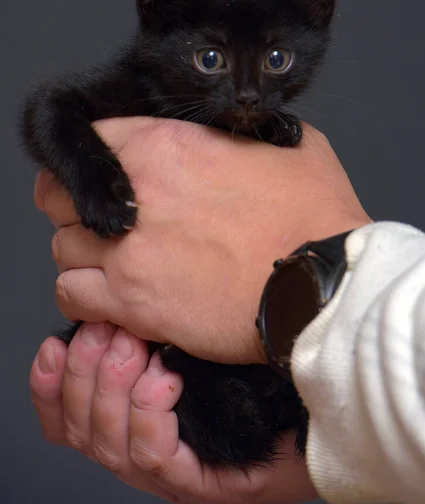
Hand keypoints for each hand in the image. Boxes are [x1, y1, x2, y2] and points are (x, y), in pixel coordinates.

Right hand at [30, 323, 317, 503]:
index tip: (55, 343)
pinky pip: (151, 454)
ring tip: (134, 348)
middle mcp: (141, 451)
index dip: (48, 385)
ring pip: (107, 443)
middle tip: (107, 332)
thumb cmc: (253, 380)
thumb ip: (149, 331)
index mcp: (131, 421)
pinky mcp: (200, 485)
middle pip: (78, 429)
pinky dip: (148, 412)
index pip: (64, 418)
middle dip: (82, 374)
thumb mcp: (191, 344)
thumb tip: (114, 301)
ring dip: (113, 387)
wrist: (314, 415)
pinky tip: (166, 379)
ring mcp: (169, 474)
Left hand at [35, 117, 369, 363]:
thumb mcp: (290, 146)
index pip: (93, 140)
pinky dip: (81, 294)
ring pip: (62, 245)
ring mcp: (128, 252)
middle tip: (103, 217)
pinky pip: (70, 295)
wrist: (322, 283)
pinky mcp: (133, 303)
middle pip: (60, 194)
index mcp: (167, 148)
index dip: (95, 157)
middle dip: (76, 204)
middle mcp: (137, 195)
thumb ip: (247, 133)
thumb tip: (245, 133)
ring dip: (83, 250)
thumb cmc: (314, 218)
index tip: (106, 174)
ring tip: (112, 260)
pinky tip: (108, 294)